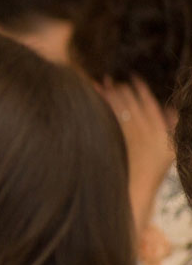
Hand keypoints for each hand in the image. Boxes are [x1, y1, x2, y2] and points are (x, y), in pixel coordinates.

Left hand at [100, 78, 172, 230]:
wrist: (137, 187)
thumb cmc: (153, 169)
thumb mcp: (170, 149)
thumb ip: (170, 127)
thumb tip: (171, 110)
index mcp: (159, 129)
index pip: (150, 102)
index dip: (140, 87)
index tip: (133, 76)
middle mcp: (144, 128)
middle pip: (131, 100)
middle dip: (121, 86)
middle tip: (111, 78)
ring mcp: (129, 133)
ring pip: (118, 105)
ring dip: (109, 91)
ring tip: (102, 82)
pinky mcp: (115, 137)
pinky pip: (106, 114)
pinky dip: (100, 102)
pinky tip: (94, 94)